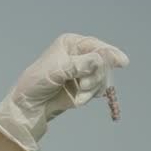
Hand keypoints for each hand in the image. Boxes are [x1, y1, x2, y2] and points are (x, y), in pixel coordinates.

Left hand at [0, 33, 128, 150]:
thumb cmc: (36, 84)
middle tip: (83, 85)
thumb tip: (99, 59)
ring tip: (78, 96)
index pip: (95, 46)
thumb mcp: (57, 71)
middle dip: (95, 76)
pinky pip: (97, 89)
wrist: (28, 107)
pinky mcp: (83, 87)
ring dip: (92, 89)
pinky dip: (89, 96)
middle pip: (103, 63)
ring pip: (102, 78)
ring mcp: (82, 71)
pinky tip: (78, 100)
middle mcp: (79, 55)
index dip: (109, 53)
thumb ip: (79, 64)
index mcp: (71, 44)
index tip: (122, 62)